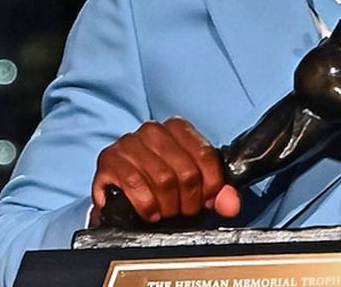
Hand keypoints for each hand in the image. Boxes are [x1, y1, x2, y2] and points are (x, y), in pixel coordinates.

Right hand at [91, 117, 240, 225]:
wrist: (120, 192)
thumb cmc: (158, 185)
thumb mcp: (193, 187)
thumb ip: (218, 194)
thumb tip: (231, 204)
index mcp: (177, 128)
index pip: (205, 155)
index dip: (211, 185)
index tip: (207, 202)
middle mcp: (153, 130)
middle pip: (186, 171)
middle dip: (189, 201)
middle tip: (184, 211)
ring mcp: (130, 142)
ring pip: (163, 180)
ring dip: (168, 206)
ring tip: (166, 212)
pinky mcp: (110, 158)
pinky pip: (135, 183)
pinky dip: (147, 205)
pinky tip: (149, 212)